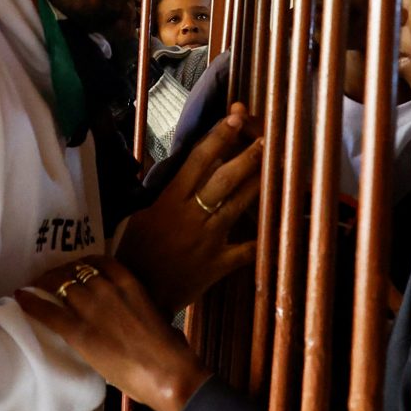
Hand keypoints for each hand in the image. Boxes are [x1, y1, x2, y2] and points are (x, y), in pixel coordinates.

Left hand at [17, 256, 210, 410]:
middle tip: (50, 277)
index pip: (98, 261)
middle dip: (60, 271)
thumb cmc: (168, 347)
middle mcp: (107, 288)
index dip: (82, 263)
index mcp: (129, 282)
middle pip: (75, 270)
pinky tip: (20, 296)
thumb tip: (136, 312)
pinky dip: (31, 302)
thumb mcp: (154, 313)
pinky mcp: (79, 331)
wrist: (167, 369)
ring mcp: (92, 308)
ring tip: (36, 285)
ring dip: (45, 282)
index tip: (75, 267)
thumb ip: (138, 305)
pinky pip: (48, 311)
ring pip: (59, 284)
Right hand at [117, 103, 261, 312]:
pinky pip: (246, 250)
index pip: (197, 160)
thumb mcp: (134, 213)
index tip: (235, 116)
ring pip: (238, 205)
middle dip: (247, 155)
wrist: (136, 294)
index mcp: (168, 200)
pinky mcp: (218, 265)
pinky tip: (281, 223)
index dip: (218, 136)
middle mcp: (191, 216)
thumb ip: (154, 187)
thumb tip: (161, 160)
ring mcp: (207, 241)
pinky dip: (262, 238)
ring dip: (258, 183)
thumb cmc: (129, 251)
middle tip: (266, 136)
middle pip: (224, 179)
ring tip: (276, 164)